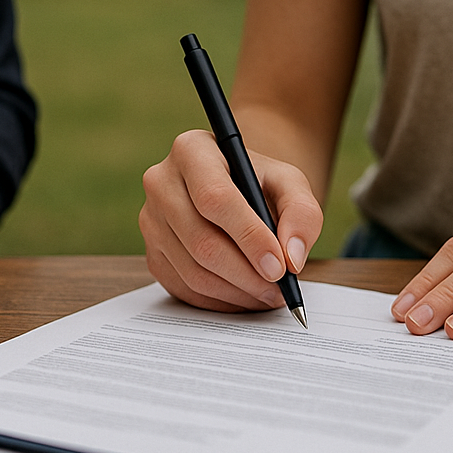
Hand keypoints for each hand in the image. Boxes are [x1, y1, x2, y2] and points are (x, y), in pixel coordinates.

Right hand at [140, 130, 323, 311]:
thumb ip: (302, 213)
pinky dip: (220, 301)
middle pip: (201, 241)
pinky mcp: (152, 253)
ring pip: (193, 271)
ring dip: (237, 292)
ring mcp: (150, 221)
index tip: (280, 267)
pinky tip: (246, 296)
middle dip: (247, 274)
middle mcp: (161, 183)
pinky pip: (184, 289)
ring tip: (269, 294)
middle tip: (280, 289)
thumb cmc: (260, 182)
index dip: (249, 237)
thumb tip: (292, 257)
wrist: (234, 188)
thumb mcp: (290, 183)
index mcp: (192, 151)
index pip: (215, 198)